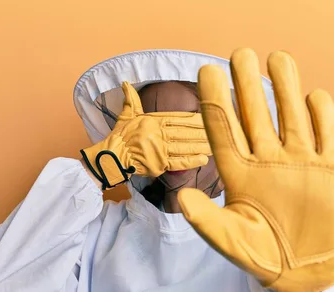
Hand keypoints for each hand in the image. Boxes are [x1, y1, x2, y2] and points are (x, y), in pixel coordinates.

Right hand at [81, 82, 210, 189]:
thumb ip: (131, 100)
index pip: (177, 118)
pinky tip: (204, 159)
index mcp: (152, 121)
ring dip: (202, 146)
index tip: (209, 115)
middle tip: (222, 130)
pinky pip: (178, 163)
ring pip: (185, 147)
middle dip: (203, 132)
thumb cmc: (120, 137)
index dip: (194, 118)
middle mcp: (157, 134)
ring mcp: (159, 151)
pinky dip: (191, 161)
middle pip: (184, 132)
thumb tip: (125, 83)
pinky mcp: (158, 165)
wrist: (111, 157)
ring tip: (217, 145)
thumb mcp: (126, 115)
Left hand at [178, 49, 333, 291]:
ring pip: (291, 117)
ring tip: (277, 58)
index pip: (224, 130)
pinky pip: (328, 135)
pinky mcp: (330, 171)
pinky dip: (323, 115)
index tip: (206, 71)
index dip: (215, 101)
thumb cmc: (262, 257)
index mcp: (240, 173)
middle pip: (255, 114)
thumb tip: (181, 198)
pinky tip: (313, 96)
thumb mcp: (231, 241)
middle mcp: (268, 162)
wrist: (304, 273)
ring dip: (285, 88)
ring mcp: (300, 163)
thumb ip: (207, 220)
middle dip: (248, 84)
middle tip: (240, 54)